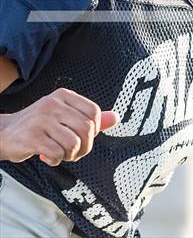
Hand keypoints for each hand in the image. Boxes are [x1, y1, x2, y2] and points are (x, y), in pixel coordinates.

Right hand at [0, 88, 118, 165]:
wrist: (5, 133)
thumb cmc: (39, 125)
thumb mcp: (65, 115)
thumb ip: (90, 118)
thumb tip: (116, 118)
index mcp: (64, 96)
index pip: (94, 112)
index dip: (95, 130)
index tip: (84, 137)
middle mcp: (54, 104)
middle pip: (87, 129)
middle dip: (85, 147)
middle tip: (74, 152)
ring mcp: (42, 119)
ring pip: (74, 143)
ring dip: (71, 155)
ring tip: (61, 154)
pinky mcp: (33, 136)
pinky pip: (57, 153)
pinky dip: (56, 161)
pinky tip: (48, 157)